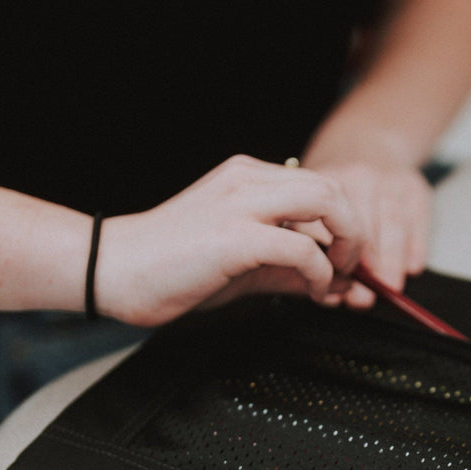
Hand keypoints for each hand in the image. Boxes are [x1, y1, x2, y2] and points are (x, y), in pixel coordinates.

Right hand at [93, 156, 365, 326]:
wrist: (114, 271)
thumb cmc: (171, 269)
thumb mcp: (245, 265)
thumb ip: (288, 268)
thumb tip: (332, 283)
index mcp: (248, 178)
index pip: (321, 187)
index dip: (346, 226)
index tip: (349, 265)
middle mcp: (248, 180)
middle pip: (333, 187)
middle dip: (356, 231)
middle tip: (351, 269)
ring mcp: (241, 204)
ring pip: (327, 201)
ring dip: (347, 243)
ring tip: (336, 278)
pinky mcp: (234, 236)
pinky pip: (301, 246)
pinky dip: (319, 272)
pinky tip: (313, 292)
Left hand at [298, 160, 431, 307]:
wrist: (364, 142)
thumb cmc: (333, 186)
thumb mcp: (310, 203)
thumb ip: (313, 243)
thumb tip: (329, 292)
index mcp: (325, 180)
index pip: (329, 221)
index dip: (333, 255)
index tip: (334, 284)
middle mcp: (358, 175)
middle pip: (364, 223)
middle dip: (365, 265)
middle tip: (363, 297)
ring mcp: (390, 178)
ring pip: (393, 222)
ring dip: (392, 260)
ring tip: (388, 287)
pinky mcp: (415, 185)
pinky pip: (419, 218)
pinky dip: (417, 245)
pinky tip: (412, 267)